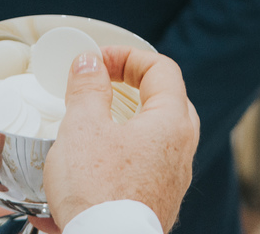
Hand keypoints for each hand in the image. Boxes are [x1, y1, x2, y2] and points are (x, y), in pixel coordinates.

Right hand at [39, 47, 200, 231]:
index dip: (127, 56)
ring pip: (153, 138)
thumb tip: (90, 64)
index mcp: (171, 122)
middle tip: (101, 88)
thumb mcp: (83, 127)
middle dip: (130, 89)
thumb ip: (87, 88)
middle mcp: (180, 151)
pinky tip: (79, 177)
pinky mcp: (155, 203)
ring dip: (121, 127)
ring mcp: (171, 180)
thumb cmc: (100, 194)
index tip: (98, 62)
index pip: (161, 68)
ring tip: (87, 129)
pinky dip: (114, 163)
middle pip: (165, 101)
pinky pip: (139, 170)